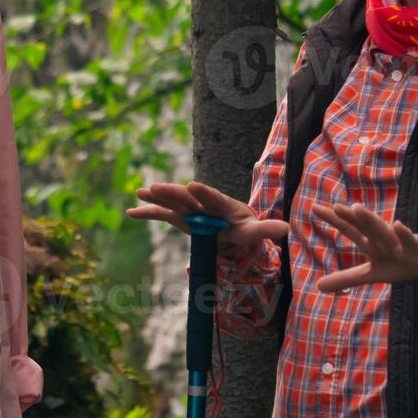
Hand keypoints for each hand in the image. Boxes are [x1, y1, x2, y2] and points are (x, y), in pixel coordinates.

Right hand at [125, 181, 288, 260]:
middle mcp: (203, 203)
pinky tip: (131, 212)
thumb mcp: (254, 232)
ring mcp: (190, 210)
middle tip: (155, 187)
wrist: (233, 228)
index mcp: (223, 205)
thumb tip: (286, 229)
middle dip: (172, 192)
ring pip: (172, 202)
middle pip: (186, 197)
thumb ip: (266, 230)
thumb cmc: (245, 228)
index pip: (213, 198)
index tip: (192, 185)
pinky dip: (148, 213)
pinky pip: (162, 215)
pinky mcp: (180, 218)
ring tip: (141, 192)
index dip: (203, 192)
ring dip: (157, 198)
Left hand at [311, 203, 417, 291]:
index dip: (333, 219)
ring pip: (382, 231)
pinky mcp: (415, 249)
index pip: (349, 229)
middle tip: (335, 206)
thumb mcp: (370, 274)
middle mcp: (381, 238)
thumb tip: (318, 286)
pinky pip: (409, 241)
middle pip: (363, 227)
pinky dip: (404, 234)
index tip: (314, 207)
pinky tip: (398, 224)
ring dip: (371, 220)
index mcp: (370, 242)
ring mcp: (398, 243)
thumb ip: (346, 278)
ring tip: (356, 208)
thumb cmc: (398, 263)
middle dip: (350, 217)